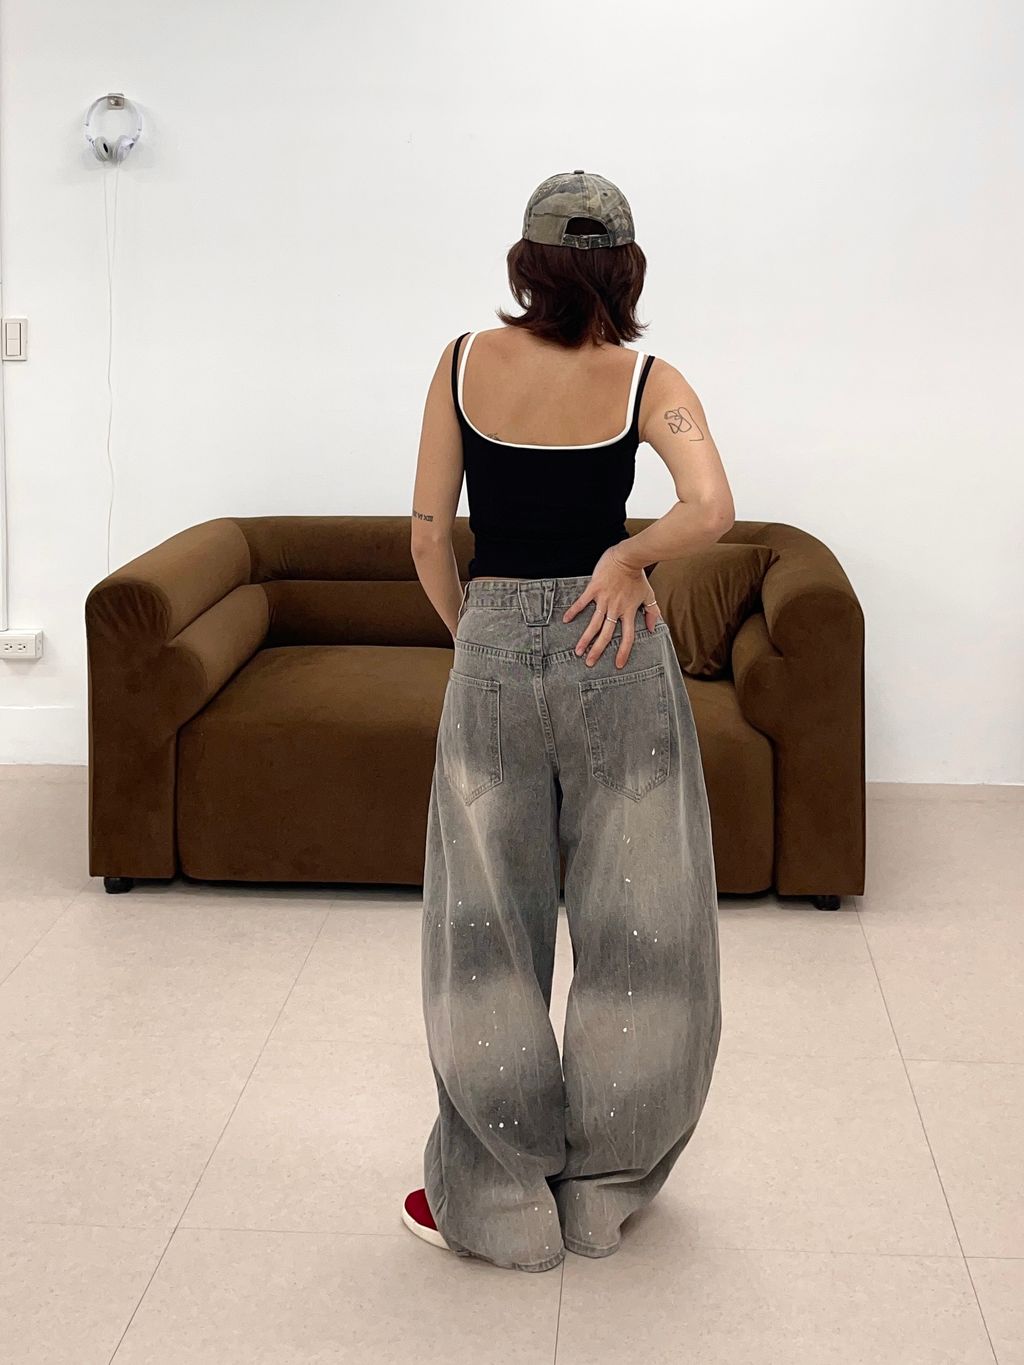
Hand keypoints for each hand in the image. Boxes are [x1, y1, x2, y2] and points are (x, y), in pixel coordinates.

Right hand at [562, 545, 661, 667]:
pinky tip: (565, 620)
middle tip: (589, 663)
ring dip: (585, 638)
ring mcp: (604, 599)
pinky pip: (582, 602)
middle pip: (606, 634)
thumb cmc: (638, 576)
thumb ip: (652, 612)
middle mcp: (615, 609)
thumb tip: (653, 628)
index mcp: (628, 612)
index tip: (618, 665)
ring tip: (577, 651)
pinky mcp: (594, 589)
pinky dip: (573, 611)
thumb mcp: (649, 595)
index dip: (624, 652)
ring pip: (593, 623)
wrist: (628, 557)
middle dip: (597, 650)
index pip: (628, 637)